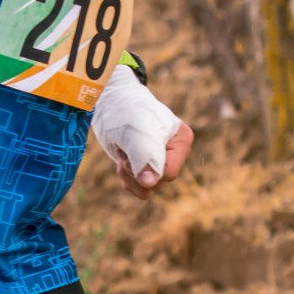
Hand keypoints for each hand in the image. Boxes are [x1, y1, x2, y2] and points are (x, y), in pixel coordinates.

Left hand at [90, 67, 193, 200]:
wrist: (111, 105)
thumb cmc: (127, 113)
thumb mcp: (136, 132)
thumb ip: (145, 157)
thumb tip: (150, 184)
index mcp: (182, 141)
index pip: (168, 172)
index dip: (146, 168)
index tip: (131, 152)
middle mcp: (176, 154)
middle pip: (158, 182)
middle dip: (135, 169)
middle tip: (124, 149)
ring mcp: (161, 162)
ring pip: (148, 187)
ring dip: (128, 174)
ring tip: (122, 152)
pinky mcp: (147, 168)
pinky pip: (140, 188)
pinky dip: (126, 178)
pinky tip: (122, 160)